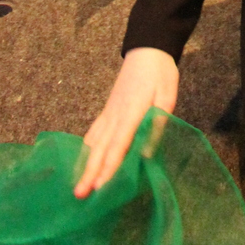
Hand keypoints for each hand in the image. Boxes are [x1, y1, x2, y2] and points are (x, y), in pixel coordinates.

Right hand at [74, 47, 179, 195]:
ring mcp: (108, 112)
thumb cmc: (160, 73)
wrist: (147, 50)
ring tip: (77, 185)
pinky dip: (86, 149)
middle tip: (79, 195)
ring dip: (85, 164)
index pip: (118, 144)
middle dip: (89, 172)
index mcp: (131, 112)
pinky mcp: (107, 111)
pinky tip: (82, 161)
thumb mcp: (167, 96)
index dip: (109, 166)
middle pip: (100, 148)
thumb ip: (157, 124)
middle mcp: (115, 115)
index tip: (99, 186)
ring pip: (93, 142)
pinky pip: (94, 133)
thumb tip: (146, 153)